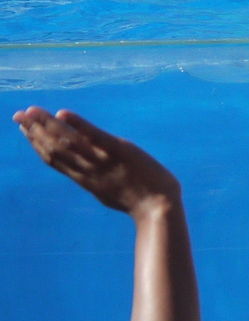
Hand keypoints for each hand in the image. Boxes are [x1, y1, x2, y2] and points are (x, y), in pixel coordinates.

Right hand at [13, 108, 179, 217]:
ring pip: (67, 142)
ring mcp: (102, 161)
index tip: (24, 129)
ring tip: (31, 111)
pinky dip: (78, 125)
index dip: (36, 143)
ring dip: (47, 125)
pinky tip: (62, 113)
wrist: (159, 209)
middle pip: (54, 149)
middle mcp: (87, 170)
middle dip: (34, 131)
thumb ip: (95, 178)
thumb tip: (86, 171)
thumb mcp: (109, 190)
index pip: (53, 159)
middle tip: (17, 114)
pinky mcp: (120, 152)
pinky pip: (95, 137)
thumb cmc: (139, 201)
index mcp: (84, 179)